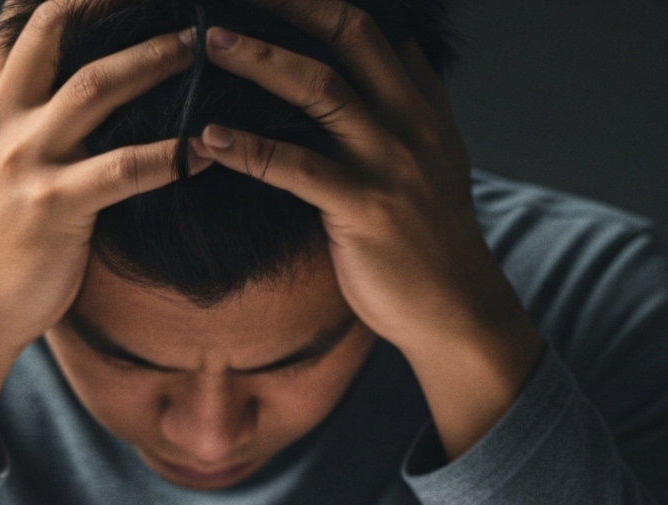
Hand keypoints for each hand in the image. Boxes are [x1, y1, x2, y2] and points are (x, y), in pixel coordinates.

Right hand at [0, 3, 191, 458]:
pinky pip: (124, 168)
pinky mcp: (54, 206)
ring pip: (98, 85)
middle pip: (57, 25)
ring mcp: (25, 159)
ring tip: (200, 48)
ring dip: (157, 60)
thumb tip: (49, 67)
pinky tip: (206, 149)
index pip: (20, 16)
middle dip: (112, 1)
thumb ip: (10, 104)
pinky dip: (171, 155)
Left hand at [189, 1, 544, 458]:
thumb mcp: (434, 160)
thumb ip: (410, 109)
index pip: (374, 29)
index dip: (322, 3)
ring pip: (321, 91)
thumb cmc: (432, 240)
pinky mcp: (364, 210)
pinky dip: (250, 148)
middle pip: (350, 35)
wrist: (458, 311)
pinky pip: (298, 167)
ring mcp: (390, 165)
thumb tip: (391, 58)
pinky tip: (209, 138)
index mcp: (423, 106)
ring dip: (260, 61)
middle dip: (291, 7)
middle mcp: (410, 123)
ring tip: (211, 44)